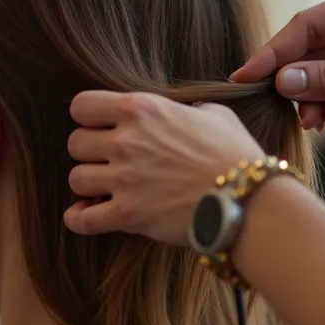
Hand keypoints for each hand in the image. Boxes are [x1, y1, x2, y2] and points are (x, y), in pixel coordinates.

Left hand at [64, 91, 263, 244]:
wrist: (249, 199)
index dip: (88, 118)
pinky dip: (80, 219)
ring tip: (104, 189)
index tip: (100, 128)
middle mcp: (127, 141)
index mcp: (143, 109)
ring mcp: (124, 179)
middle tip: (106, 162)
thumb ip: (185, 110)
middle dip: (89, 153)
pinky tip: (85, 216)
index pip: (82, 105)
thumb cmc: (236, 155)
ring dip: (88, 186)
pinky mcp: (127, 215)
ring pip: (76, 179)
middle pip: (74, 143)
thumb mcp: (214, 114)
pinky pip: (82, 219)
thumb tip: (183, 114)